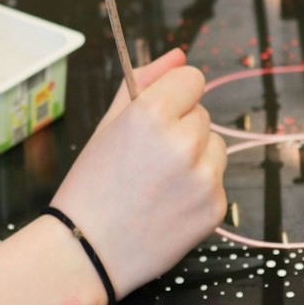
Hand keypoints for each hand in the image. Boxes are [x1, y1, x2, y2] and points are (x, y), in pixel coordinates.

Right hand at [48, 49, 226, 298]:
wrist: (87, 250)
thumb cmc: (90, 184)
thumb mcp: (108, 125)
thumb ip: (144, 81)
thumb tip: (179, 54)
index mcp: (152, 113)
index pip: (192, 79)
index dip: (173, 95)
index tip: (157, 114)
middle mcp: (183, 141)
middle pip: (202, 113)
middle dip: (180, 128)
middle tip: (146, 158)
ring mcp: (203, 176)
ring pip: (215, 146)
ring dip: (195, 157)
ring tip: (158, 182)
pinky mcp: (215, 207)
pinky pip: (216, 181)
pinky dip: (197, 189)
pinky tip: (167, 204)